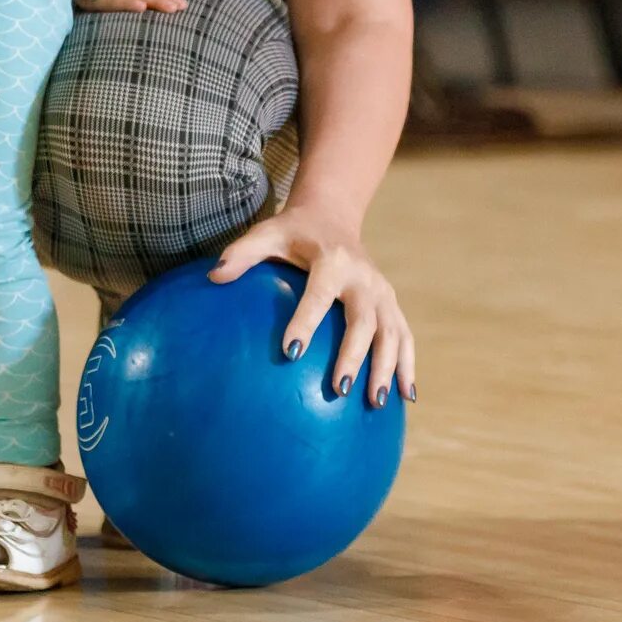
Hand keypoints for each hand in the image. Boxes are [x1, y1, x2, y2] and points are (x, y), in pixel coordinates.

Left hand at [213, 206, 414, 408]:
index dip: (306, 322)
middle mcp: (364, 278)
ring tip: (374, 403)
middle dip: (353, 356)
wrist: (332, 217)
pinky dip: (408, 366)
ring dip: (387, 368)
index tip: (290, 352)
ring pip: (392, 334)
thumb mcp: (266, 234)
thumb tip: (213, 277)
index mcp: (333, 261)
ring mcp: (383, 293)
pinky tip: (406, 396)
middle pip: (363, 321)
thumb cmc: (292, 233)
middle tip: (337, 389)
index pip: (319, 295)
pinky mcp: (392, 304)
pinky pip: (405, 338)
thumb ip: (241, 253)